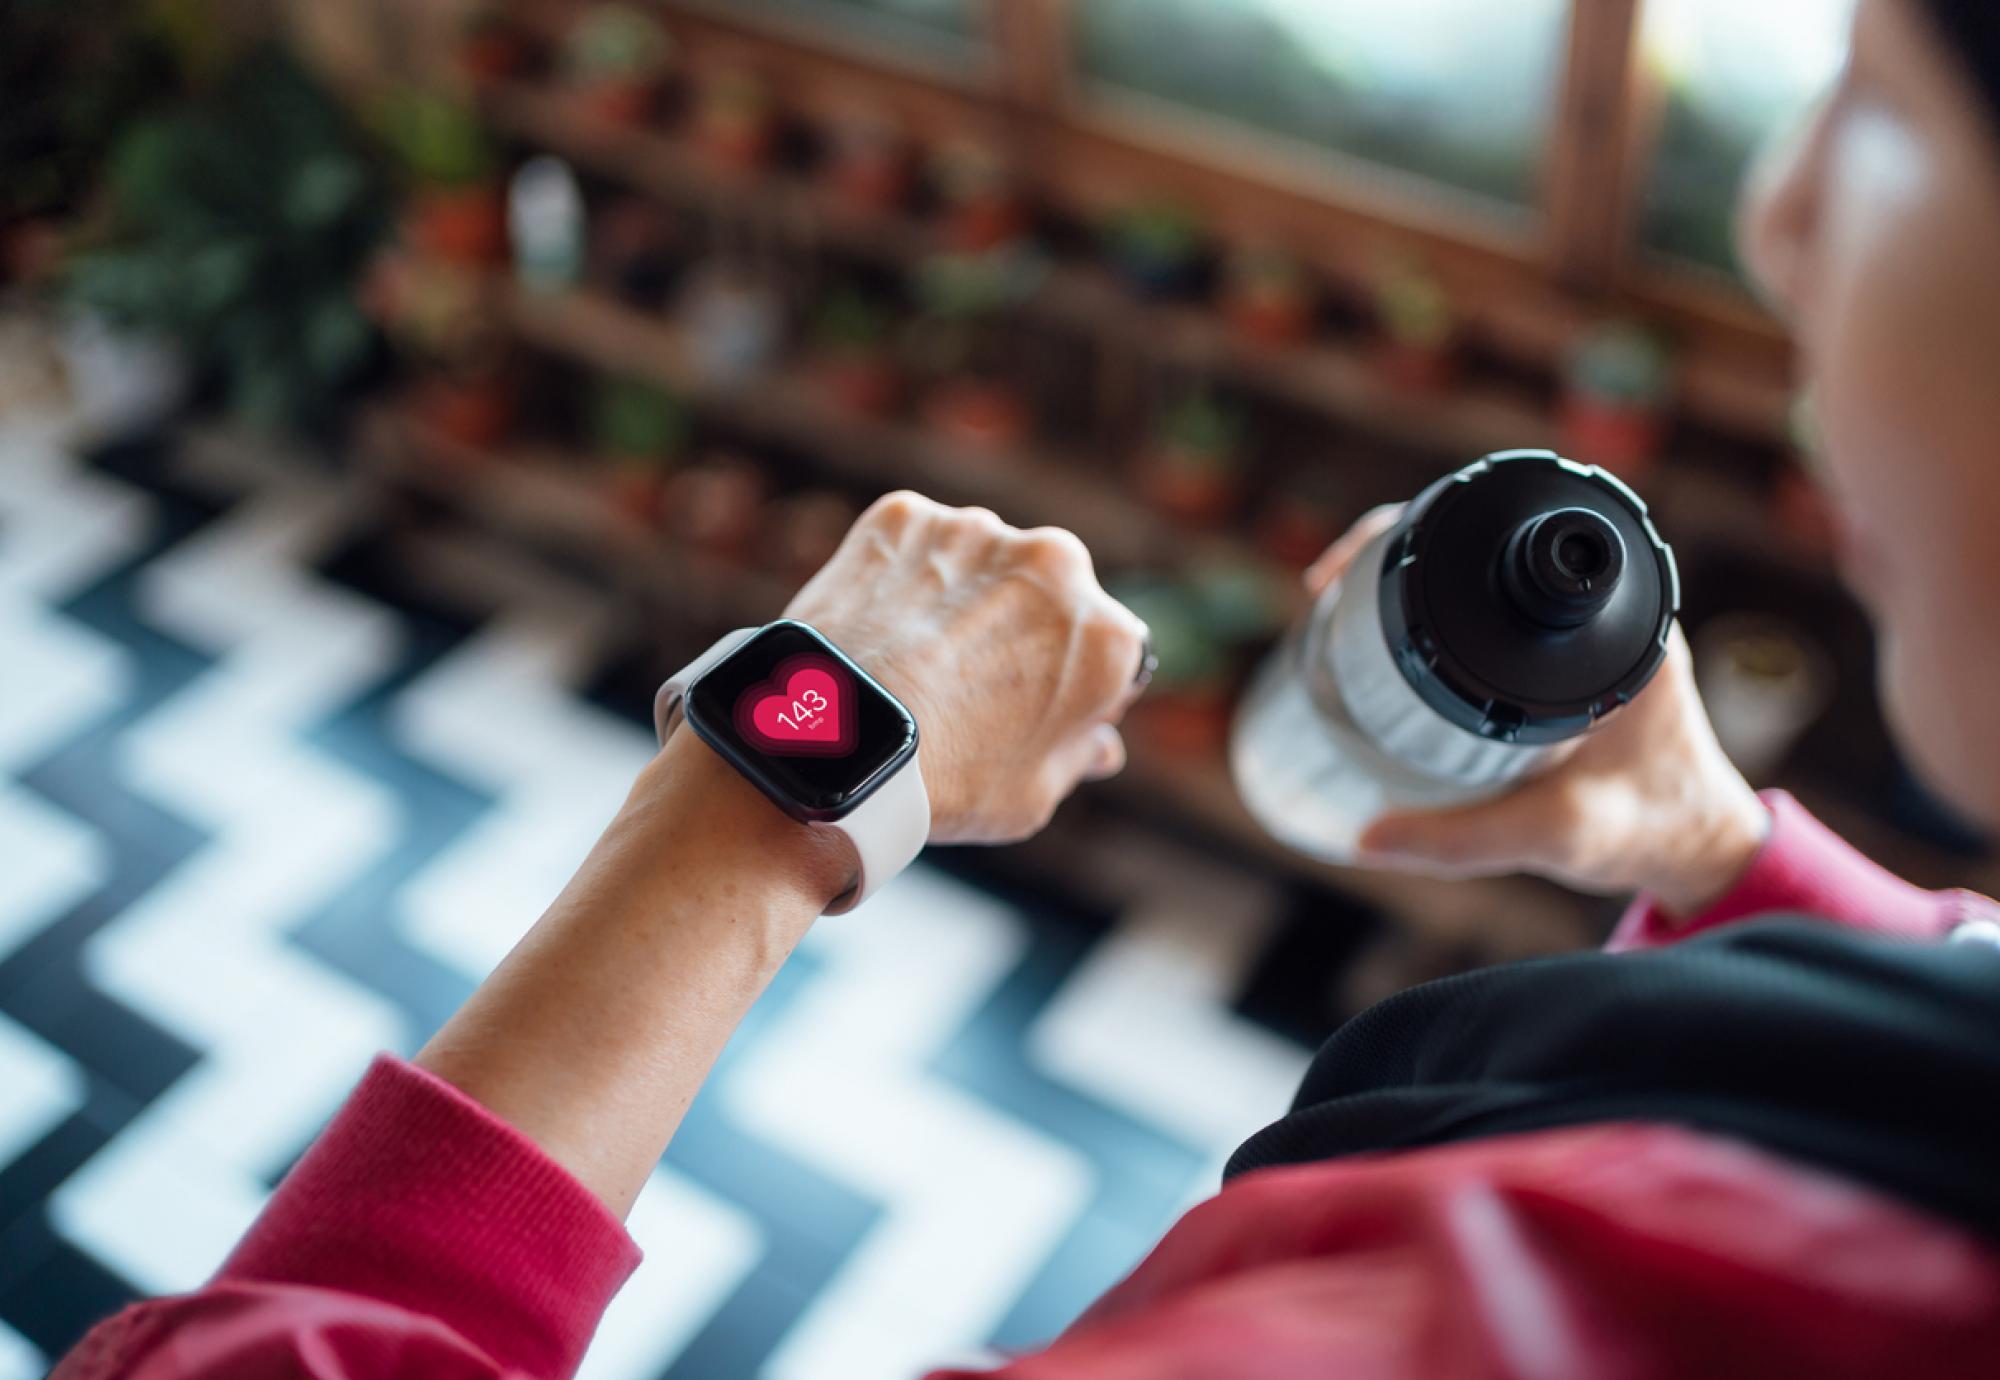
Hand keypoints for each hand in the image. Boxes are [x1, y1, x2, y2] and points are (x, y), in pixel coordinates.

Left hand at [784, 492, 1148, 843]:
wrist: (832, 742)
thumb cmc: (943, 783)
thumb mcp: (1032, 795)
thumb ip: (1076, 756)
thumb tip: (1099, 744)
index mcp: (1108, 635)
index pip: (1112, 653)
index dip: (1076, 686)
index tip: (1039, 709)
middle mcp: (1056, 562)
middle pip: (1051, 594)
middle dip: (1026, 629)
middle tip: (972, 684)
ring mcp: (976, 530)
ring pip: (982, 562)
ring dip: (965, 597)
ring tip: (917, 660)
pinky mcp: (904, 516)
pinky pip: (914, 544)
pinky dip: (902, 576)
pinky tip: (880, 629)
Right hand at [1314, 507, 1769, 917]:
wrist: (1700, 848)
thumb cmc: (1654, 830)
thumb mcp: (1558, 837)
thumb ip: (1466, 839)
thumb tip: (1370, 839)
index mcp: (1624, 629)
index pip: (1514, 549)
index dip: (1431, 538)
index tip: (1362, 568)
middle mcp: (1608, 612)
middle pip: (1490, 546)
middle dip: (1402, 549)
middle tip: (1331, 587)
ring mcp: (1587, 628)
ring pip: (1488, 572)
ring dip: (1417, 575)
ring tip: (1345, 600)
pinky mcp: (1567, 653)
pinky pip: (1496, 607)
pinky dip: (1442, 607)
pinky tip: (1395, 630)